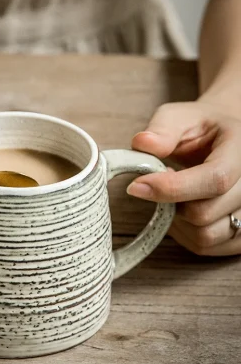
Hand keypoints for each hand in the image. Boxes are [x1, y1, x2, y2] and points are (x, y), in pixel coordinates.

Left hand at [128, 100, 240, 255]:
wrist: (227, 141)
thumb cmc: (203, 129)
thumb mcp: (182, 117)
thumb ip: (163, 128)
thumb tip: (142, 143)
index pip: (214, 179)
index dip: (171, 188)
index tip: (135, 186)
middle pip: (205, 213)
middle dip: (171, 202)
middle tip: (160, 181)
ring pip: (205, 236)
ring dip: (177, 220)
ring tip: (174, 196)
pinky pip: (206, 246)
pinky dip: (185, 233)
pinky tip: (182, 210)